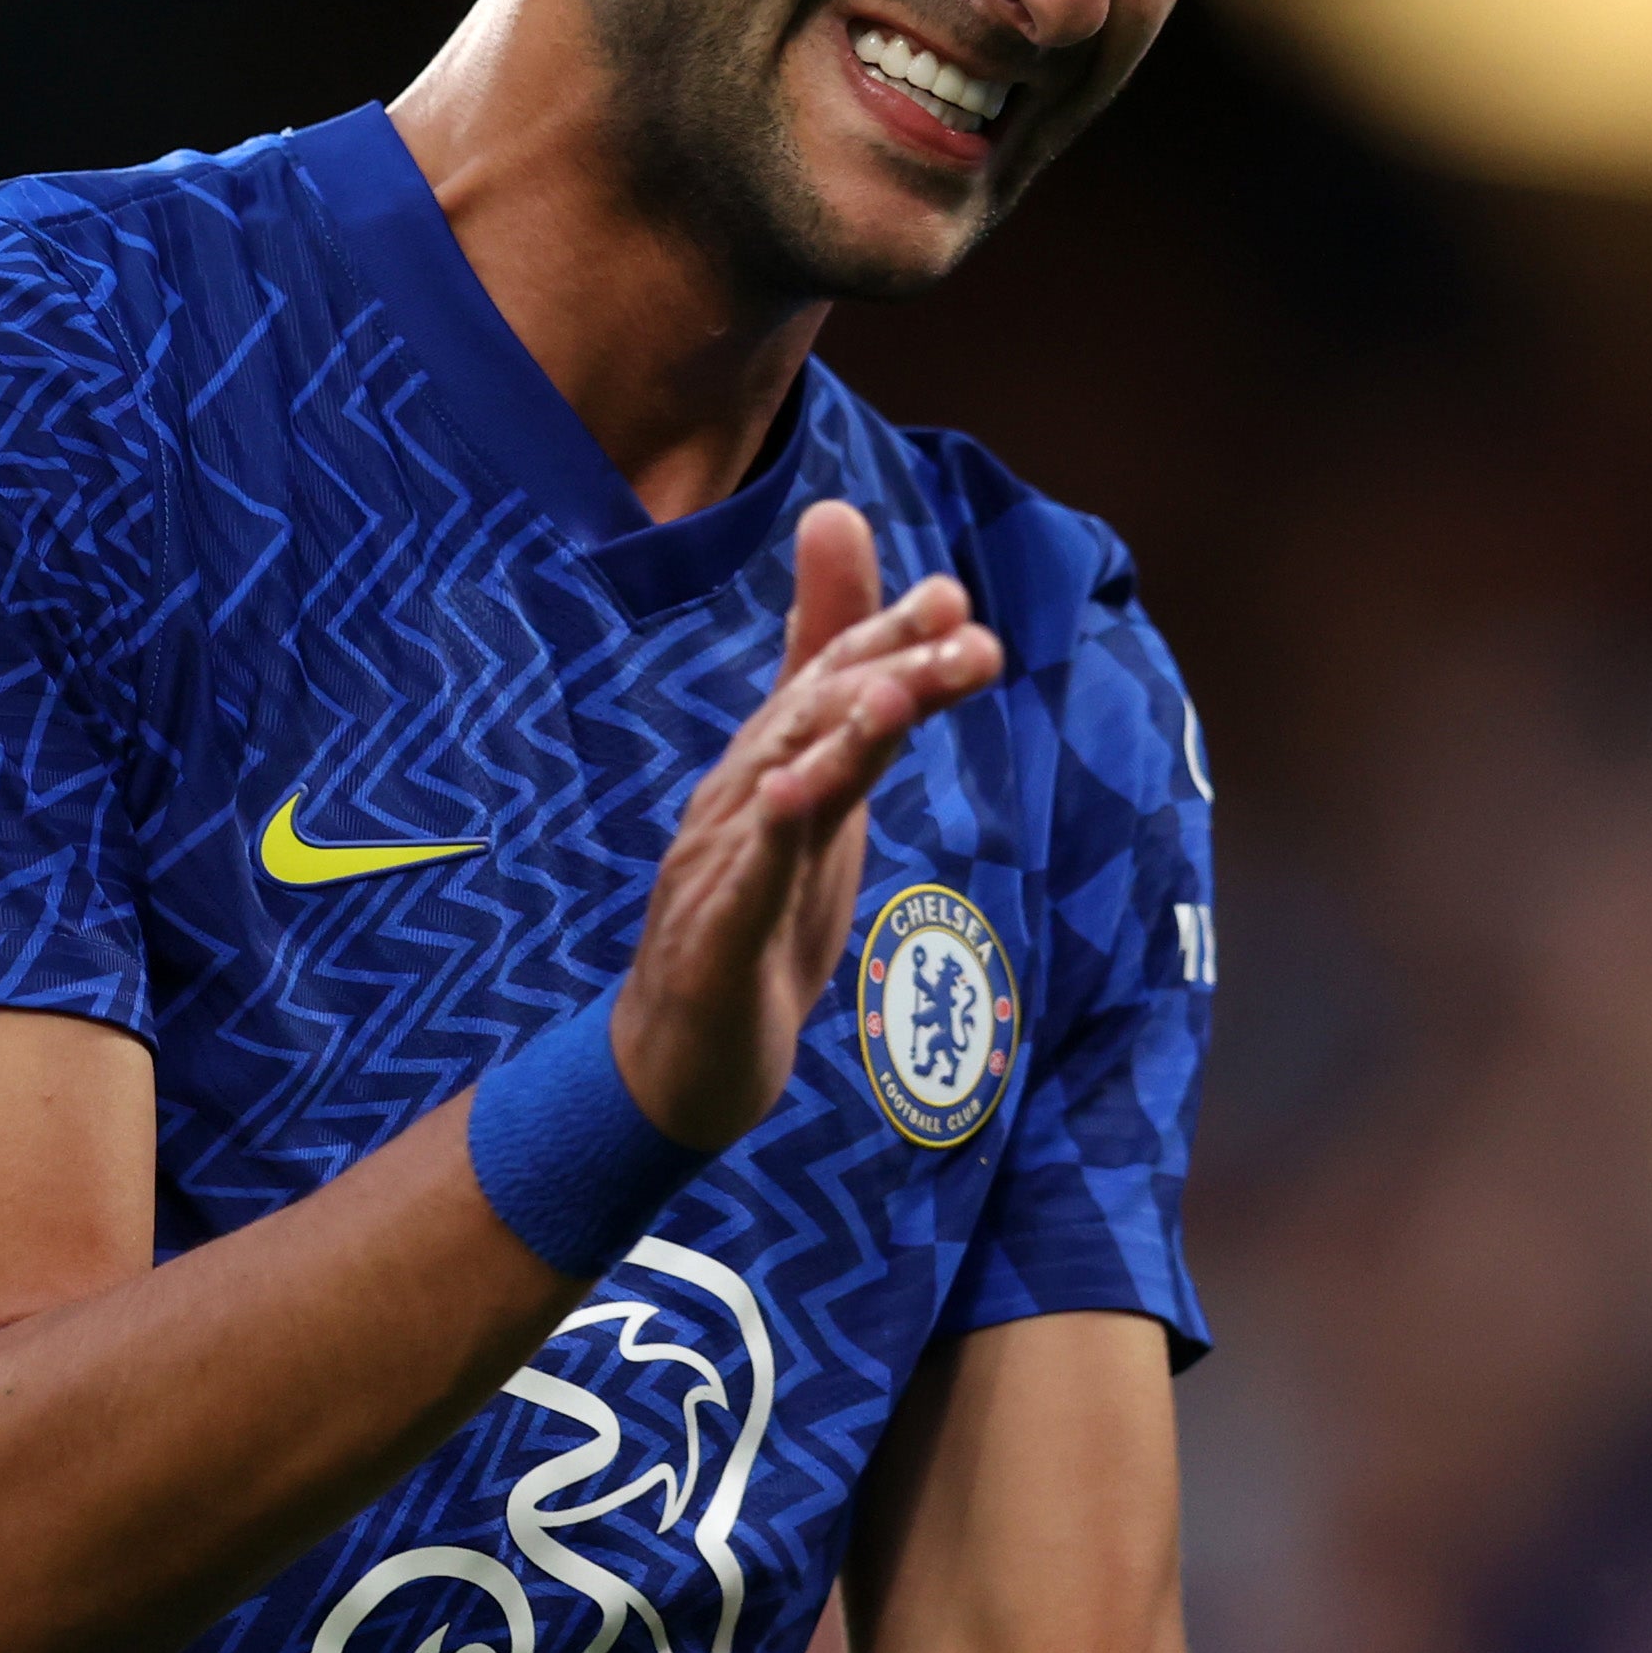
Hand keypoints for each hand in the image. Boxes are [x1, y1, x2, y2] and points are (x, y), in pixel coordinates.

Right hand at [615, 499, 1003, 1149]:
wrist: (677, 1057)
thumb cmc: (755, 919)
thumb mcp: (818, 814)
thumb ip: (850, 724)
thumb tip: (891, 646)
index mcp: (773, 767)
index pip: (833, 684)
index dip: (892, 635)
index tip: (955, 595)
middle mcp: (740, 800)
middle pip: (815, 717)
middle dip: (894, 669)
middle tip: (973, 639)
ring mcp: (718, 868)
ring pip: (782, 788)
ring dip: (840, 735)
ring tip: (894, 691)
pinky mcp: (712, 946)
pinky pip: (740, 888)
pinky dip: (767, 838)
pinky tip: (788, 795)